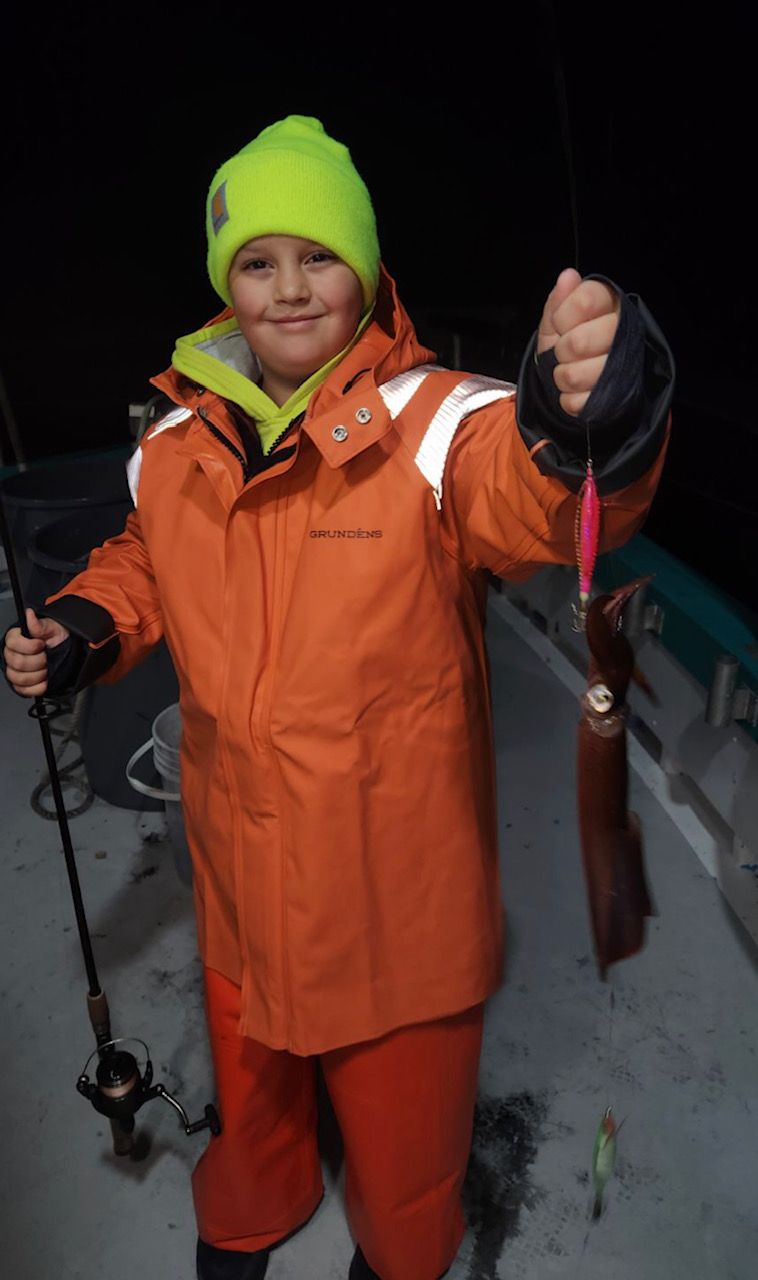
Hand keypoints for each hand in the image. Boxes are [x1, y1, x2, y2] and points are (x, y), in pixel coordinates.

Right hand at [3, 607, 69, 696]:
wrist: (67, 653)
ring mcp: (15, 671)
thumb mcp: (53, 628)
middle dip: (38, 661)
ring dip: (39, 675)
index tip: (41, 644)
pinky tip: (45, 680)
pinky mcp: (21, 686)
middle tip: (47, 656)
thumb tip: (29, 614)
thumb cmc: (57, 639)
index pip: (13, 643)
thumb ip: (40, 625)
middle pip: (17, 663)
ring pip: (19, 678)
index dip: (30, 645)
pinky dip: (38, 688)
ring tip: (47, 668)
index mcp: (16, 639)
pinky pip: (24, 691)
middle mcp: (12, 655)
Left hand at [536, 268, 620, 415]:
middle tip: (564, 351)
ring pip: (576, 376)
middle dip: (561, 350)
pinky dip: (569, 398)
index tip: (562, 324)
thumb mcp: (556, 317)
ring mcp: (622, 368)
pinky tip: (577, 389)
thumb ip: (560, 299)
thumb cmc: (564, 340)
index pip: (585, 300)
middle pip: (579, 342)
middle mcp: (622, 333)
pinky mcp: (615, 398)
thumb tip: (568, 277)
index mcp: (609, 304)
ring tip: (569, 369)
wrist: (570, 377)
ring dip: (562, 376)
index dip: (563, 316)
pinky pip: (579, 402)